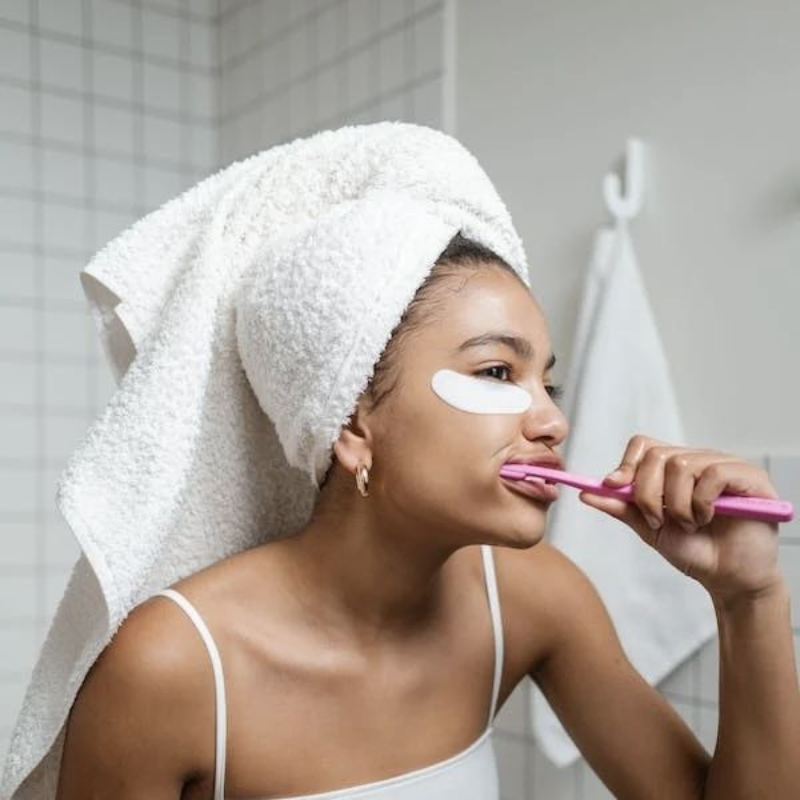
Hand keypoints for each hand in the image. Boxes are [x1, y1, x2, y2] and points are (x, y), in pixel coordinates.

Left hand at [577, 434, 783, 604]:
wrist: (728, 579)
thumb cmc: (694, 550)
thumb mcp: (649, 528)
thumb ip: (621, 507)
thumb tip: (586, 492)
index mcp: (674, 468)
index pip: (644, 445)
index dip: (626, 464)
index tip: (613, 486)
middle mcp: (698, 459)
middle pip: (657, 455)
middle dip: (648, 493)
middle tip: (658, 520)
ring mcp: (725, 465)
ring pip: (682, 465)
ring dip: (677, 504)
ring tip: (688, 524)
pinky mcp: (749, 476)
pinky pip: (713, 474)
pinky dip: (701, 502)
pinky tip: (707, 518)